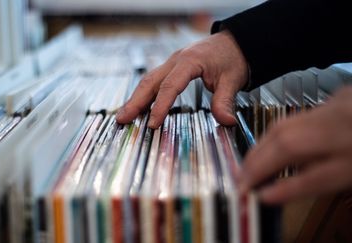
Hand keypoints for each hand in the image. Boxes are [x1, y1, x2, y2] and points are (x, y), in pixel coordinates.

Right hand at [116, 30, 247, 127]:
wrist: (235, 42)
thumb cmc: (232, 57)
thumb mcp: (233, 79)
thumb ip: (225, 101)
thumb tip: (226, 122)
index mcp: (190, 61)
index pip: (170, 86)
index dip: (160, 106)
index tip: (153, 124)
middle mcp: (176, 60)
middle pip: (150, 81)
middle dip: (135, 102)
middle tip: (122, 119)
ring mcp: (172, 63)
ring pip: (148, 80)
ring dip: (136, 98)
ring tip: (124, 116)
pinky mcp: (172, 67)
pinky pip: (154, 80)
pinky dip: (144, 94)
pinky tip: (138, 107)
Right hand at [239, 86, 351, 203]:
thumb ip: (319, 179)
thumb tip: (279, 188)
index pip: (317, 175)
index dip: (284, 187)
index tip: (257, 195)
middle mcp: (344, 126)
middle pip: (289, 142)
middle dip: (257, 162)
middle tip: (240, 180)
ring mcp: (339, 108)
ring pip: (288, 125)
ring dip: (261, 147)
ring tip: (248, 166)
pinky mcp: (337, 99)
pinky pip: (295, 118)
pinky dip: (275, 134)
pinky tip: (269, 145)